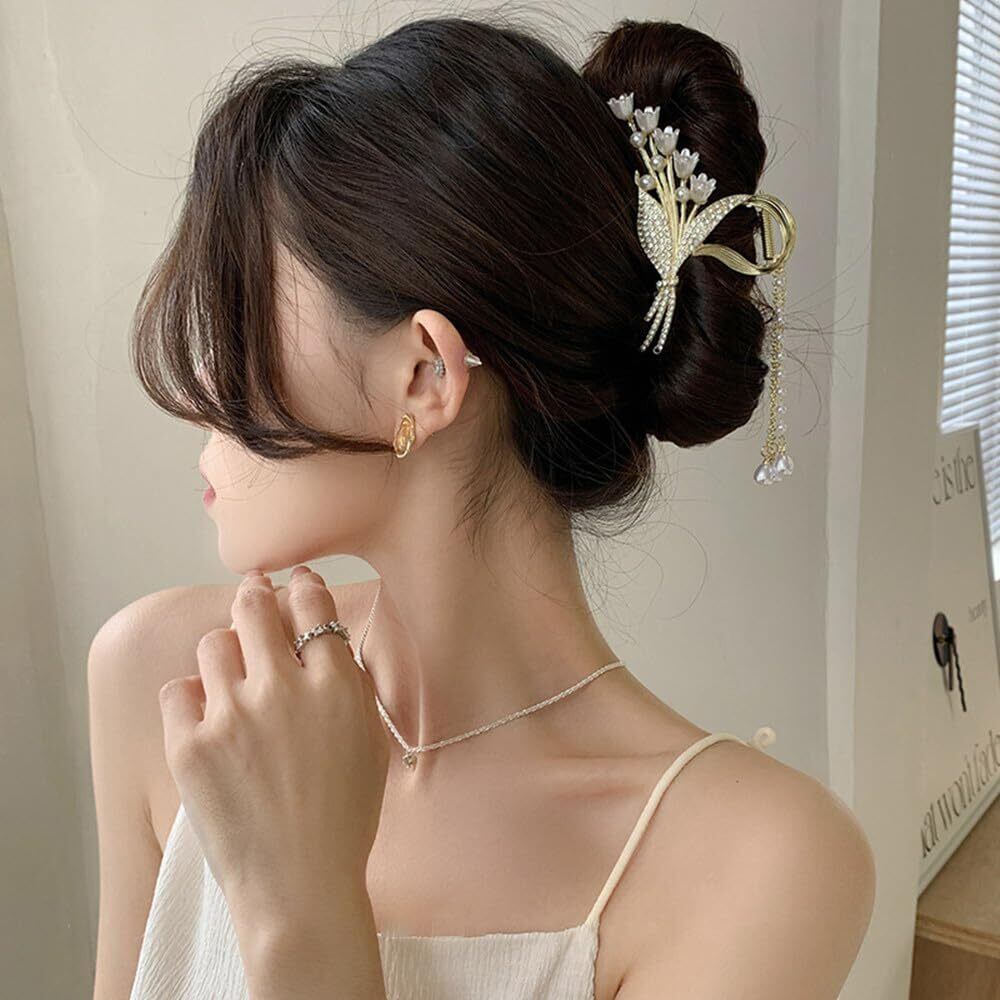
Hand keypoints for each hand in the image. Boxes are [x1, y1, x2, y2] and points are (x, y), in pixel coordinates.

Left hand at [157, 567, 389, 939]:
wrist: (299, 885)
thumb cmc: (344, 819)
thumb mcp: (369, 742)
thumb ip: (351, 686)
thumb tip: (329, 644)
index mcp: (335, 686)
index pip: (311, 606)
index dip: (302, 586)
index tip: (295, 582)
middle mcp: (283, 689)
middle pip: (254, 608)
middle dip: (253, 594)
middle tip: (252, 592)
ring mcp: (232, 715)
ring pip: (213, 645)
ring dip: (224, 653)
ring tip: (232, 674)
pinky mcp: (189, 745)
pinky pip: (178, 691)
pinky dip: (191, 698)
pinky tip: (207, 716)